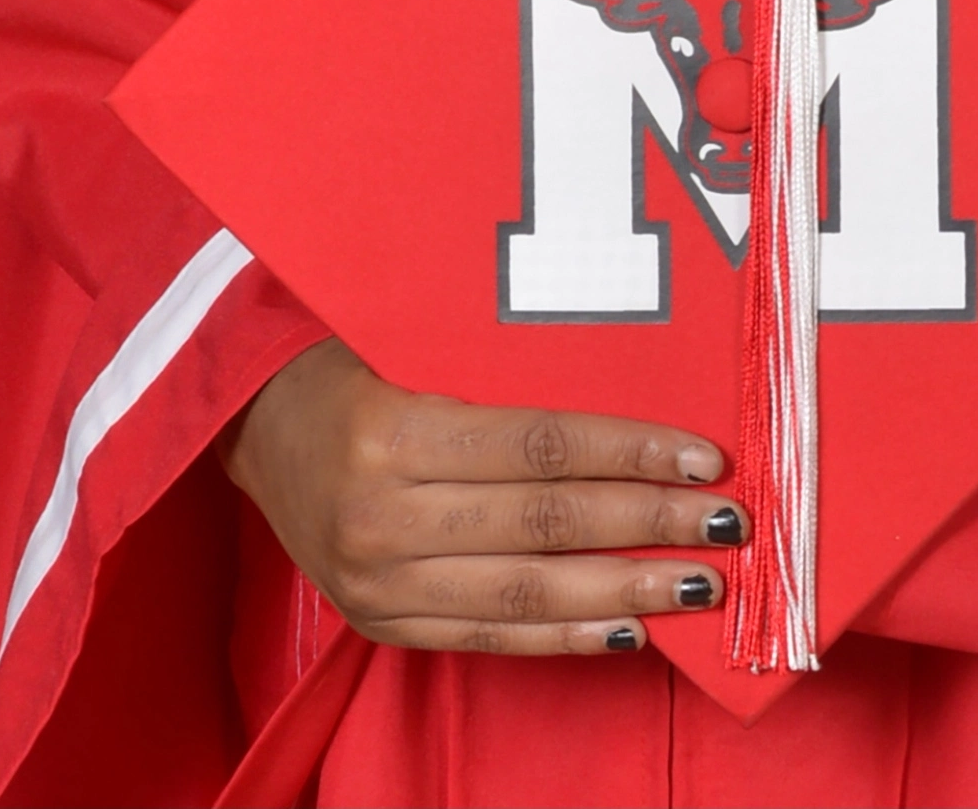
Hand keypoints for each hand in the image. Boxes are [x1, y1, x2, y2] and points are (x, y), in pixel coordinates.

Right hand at [219, 338, 746, 655]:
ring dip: (624, 590)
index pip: (541, 447)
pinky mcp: (379, 623)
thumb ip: (503, 369)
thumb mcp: (409, 340)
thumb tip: (632, 385)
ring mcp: (378, 582)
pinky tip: (628, 629)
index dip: (630, 454)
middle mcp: (383, 517)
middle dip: (648, 524)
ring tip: (698, 584)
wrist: (249, 423)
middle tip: (728, 524)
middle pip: (545, 523)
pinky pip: (487, 637)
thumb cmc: (348, 358)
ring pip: (526, 593)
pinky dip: (564, 638)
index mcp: (392, 433)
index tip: (706, 459)